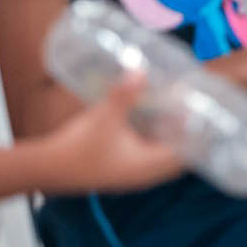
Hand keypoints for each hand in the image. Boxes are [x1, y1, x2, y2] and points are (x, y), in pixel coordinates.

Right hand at [38, 74, 187, 193]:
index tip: (200, 114)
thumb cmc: (78, 148)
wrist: (47, 169)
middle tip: (185, 107)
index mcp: (147, 167)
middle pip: (174, 156)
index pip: (184, 156)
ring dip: (165, 137)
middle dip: (182, 133)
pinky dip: (149, 139)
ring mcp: (129, 175)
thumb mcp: (105, 117)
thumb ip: (124, 94)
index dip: (195, 136)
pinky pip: (143, 155)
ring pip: (158, 156)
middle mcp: (142, 175)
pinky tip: (143, 119)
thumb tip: (140, 70)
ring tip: (169, 110)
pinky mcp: (117, 170)